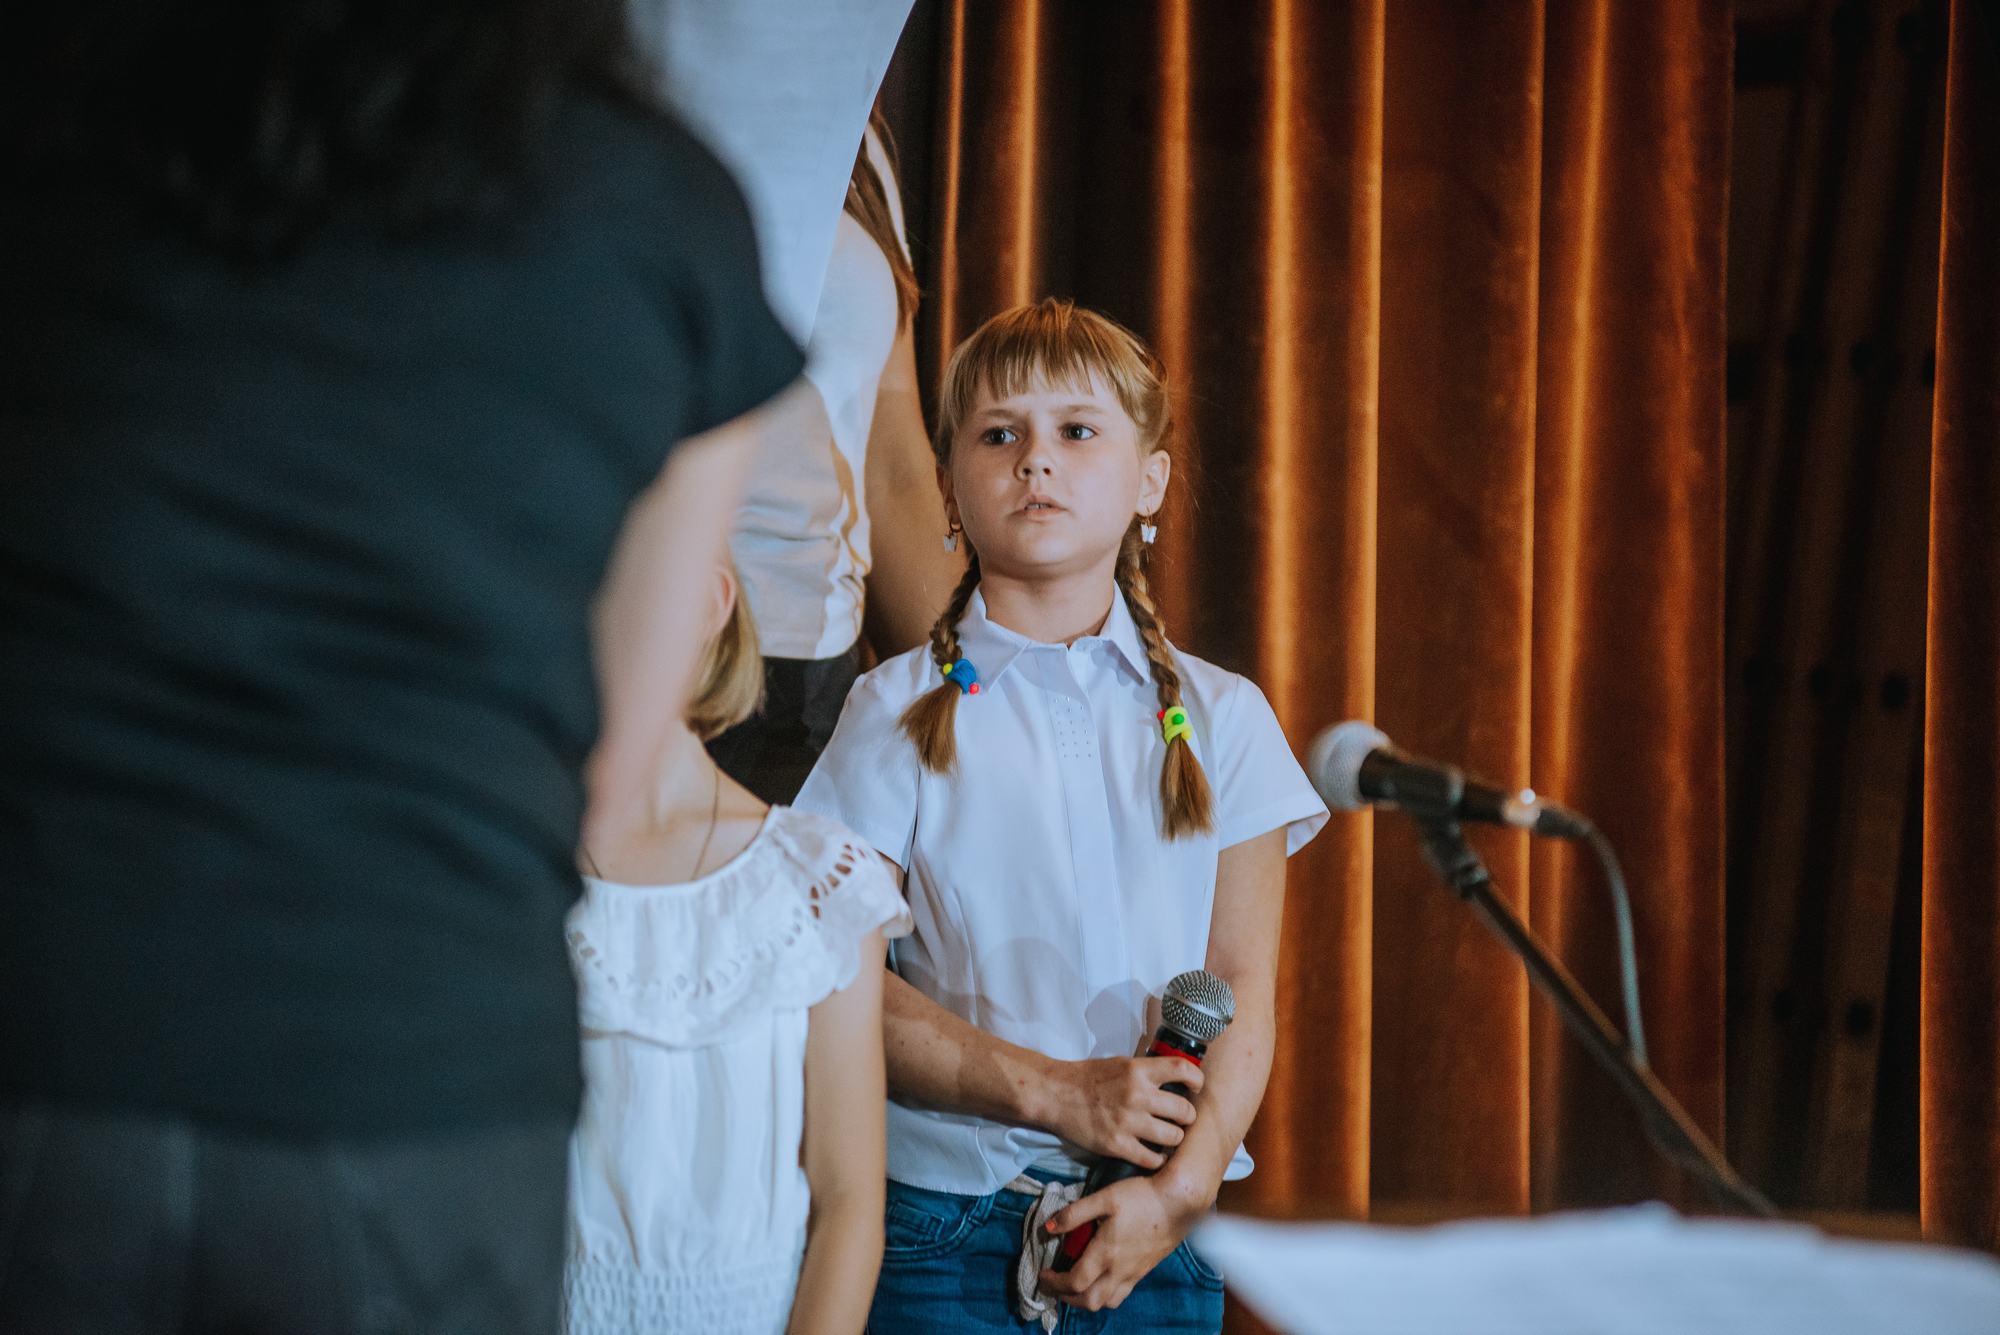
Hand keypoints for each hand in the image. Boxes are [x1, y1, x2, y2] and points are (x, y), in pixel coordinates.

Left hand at [1037, 1175, 1204, 1311]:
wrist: (1180, 1202)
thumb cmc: (1141, 1197)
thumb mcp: (1105, 1198)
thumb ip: (1075, 1213)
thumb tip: (1048, 1227)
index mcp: (1106, 1254)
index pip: (1074, 1282)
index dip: (1054, 1283)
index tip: (1043, 1275)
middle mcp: (1119, 1270)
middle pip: (1089, 1301)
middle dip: (1067, 1298)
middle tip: (1054, 1285)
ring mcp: (1134, 1273)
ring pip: (1107, 1302)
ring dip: (1086, 1300)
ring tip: (1075, 1286)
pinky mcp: (1144, 1270)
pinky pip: (1122, 1294)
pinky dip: (1105, 1295)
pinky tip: (1101, 1278)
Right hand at [1043, 1055, 1203, 1167]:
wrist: (1055, 1095)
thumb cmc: (1087, 1078)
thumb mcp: (1120, 1064)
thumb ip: (1146, 1073)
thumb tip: (1174, 1081)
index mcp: (1138, 1071)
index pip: (1182, 1070)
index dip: (1196, 1080)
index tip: (1195, 1087)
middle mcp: (1137, 1095)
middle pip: (1184, 1111)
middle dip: (1187, 1117)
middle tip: (1181, 1119)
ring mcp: (1128, 1122)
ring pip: (1173, 1137)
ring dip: (1174, 1138)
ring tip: (1168, 1136)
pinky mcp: (1117, 1145)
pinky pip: (1152, 1158)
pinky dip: (1157, 1158)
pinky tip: (1154, 1154)